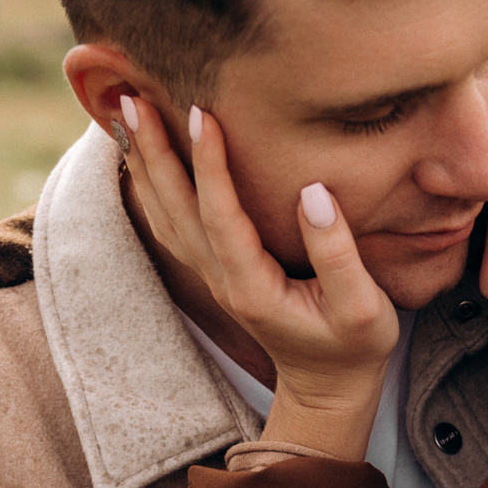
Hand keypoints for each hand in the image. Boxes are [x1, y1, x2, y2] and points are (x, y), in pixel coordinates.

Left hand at [125, 96, 397, 458]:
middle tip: (131, 99)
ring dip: (144, 163)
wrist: (329, 388)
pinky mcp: (217, 270)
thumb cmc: (354, 346)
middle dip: (153, 152)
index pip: (220, 215)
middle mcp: (222, 279)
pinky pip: (174, 222)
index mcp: (253, 286)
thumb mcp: (363, 308)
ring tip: (124, 112)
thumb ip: (337, 253)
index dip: (210, 163)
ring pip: (166, 214)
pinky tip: (145, 153)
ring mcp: (213, 277)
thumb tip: (311, 192)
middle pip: (175, 209)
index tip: (202, 113)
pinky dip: (154, 184)